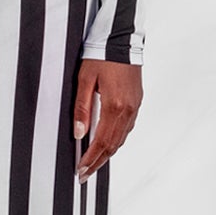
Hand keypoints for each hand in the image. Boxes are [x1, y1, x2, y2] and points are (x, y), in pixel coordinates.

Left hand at [72, 59, 141, 181]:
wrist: (122, 39)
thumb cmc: (101, 55)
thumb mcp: (85, 80)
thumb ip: (82, 108)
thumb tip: (78, 133)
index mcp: (114, 106)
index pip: (101, 142)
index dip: (91, 159)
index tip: (81, 171)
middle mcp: (128, 110)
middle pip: (113, 145)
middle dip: (98, 162)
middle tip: (85, 175)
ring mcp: (134, 107)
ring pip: (122, 138)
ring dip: (108, 153)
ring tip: (94, 164)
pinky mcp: (137, 102)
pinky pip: (127, 128)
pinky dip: (116, 140)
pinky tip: (108, 143)